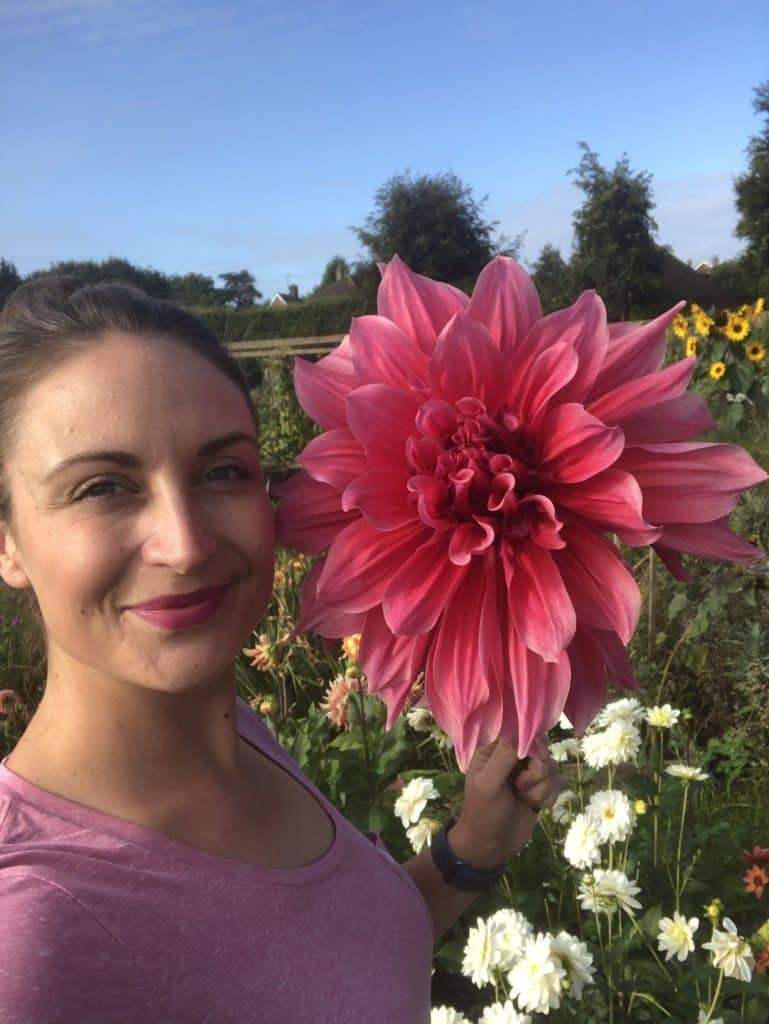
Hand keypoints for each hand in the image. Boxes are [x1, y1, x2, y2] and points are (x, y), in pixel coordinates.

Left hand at [447, 739, 560, 868]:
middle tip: (520, 787)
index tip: (530, 758)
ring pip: (552, 766)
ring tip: (524, 799)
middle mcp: (512, 754)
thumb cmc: (483, 813)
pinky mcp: (541, 786)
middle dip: (536, 771)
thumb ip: (504, 757)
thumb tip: (522, 732)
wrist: (492, 845)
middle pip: (541, 746)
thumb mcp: (488, 784)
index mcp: (493, 747)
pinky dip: (548, 796)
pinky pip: (558, 782)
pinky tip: (534, 806)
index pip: (518, 729)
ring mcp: (528, 770)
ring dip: (541, 787)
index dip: (529, 740)